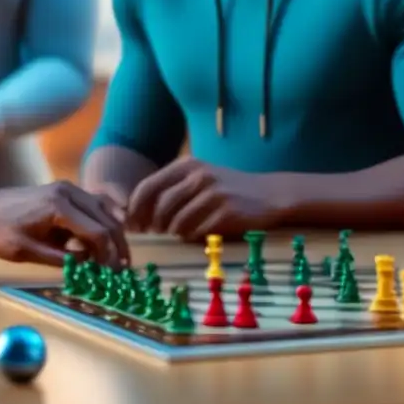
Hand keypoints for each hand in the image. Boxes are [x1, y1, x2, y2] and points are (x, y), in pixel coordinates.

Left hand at [0, 181, 128, 266]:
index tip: (112, 274)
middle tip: (123, 268)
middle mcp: (70, 192)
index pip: (97, 231)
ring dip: (114, 233)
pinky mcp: (66, 191)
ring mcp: (69, 189)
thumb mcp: (26, 251)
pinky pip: (95, 205)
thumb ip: (60, 258)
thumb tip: (89, 263)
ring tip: (118, 256)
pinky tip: (107, 237)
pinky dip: (105, 221)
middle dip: (117, 245)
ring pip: (105, 210)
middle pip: (107, 219)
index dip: (108, 254)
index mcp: (59, 206)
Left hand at [127, 157, 284, 240]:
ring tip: (178, 235)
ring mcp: (214, 194)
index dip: (135, 209)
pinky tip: (197, 236)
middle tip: (155, 235)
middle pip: (160, 206)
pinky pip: (197, 232)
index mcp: (188, 165)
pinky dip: (192, 238)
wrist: (269, 193)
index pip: (148, 187)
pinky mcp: (226, 212)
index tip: (134, 225)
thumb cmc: (229, 188)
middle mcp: (199, 176)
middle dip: (154, 225)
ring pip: (177, 222)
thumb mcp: (200, 177)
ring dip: (173, 233)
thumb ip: (172, 188)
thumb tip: (138, 214)